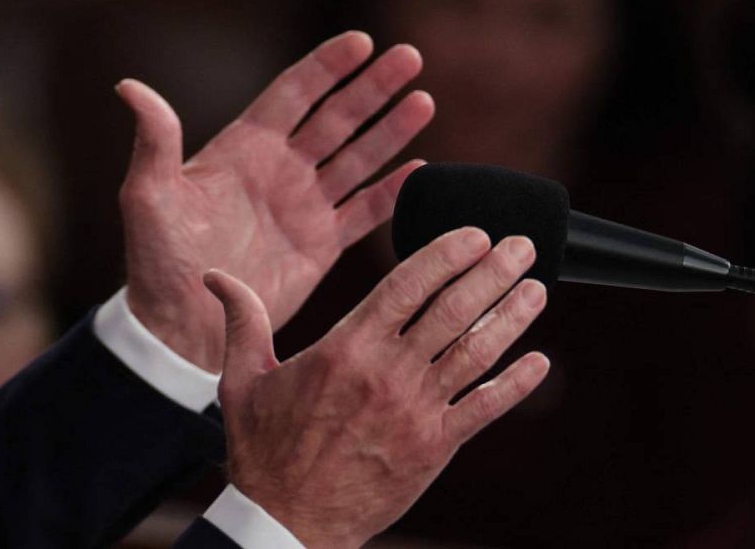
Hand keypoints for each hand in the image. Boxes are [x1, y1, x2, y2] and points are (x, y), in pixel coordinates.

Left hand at [116, 32, 433, 370]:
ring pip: (357, 156)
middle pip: (336, 117)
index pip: (294, 93)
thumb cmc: (156, 259)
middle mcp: (279, 170)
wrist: (181, 327)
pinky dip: (392, 191)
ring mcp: (303, 206)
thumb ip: (154, 140)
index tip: (362, 41)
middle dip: (373, 88)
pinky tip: (420, 169)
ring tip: (423, 100)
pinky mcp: (320, 245)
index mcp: (243, 148)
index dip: (327, 67)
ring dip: (390, 130)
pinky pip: (365, 211)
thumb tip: (129, 86)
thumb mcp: (148, 195)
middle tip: (410, 57)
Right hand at [205, 228, 549, 548]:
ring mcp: (416, 411)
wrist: (287, 521)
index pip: (406, 285)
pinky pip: (484, 408)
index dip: (446, 254)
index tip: (475, 234)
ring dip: (511, 316)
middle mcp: (387, 373)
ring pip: (475, 352)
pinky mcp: (434, 447)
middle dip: (492, 273)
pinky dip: (515, 384)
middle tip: (521, 247)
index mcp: (345, 348)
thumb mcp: (242, 378)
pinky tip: (539, 361)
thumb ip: (242, 319)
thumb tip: (214, 276)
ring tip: (536, 288)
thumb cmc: (263, 449)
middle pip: (452, 310)